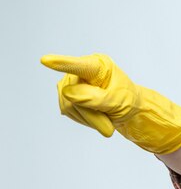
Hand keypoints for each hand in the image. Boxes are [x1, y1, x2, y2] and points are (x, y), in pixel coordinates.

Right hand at [41, 53, 180, 153]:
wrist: (127, 109)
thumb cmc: (127, 100)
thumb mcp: (119, 101)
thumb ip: (96, 98)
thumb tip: (67, 93)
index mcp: (97, 66)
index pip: (79, 66)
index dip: (62, 63)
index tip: (45, 61)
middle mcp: (80, 71)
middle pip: (73, 96)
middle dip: (92, 115)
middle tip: (109, 127)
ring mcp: (70, 84)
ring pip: (69, 106)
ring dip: (90, 119)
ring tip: (105, 117)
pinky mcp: (66, 97)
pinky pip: (69, 113)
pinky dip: (86, 121)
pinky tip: (96, 116)